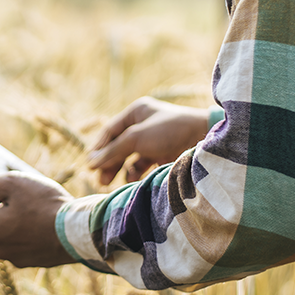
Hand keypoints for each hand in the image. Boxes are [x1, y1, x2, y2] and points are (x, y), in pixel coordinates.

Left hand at [0, 168, 75, 267]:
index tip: (10, 176)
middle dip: (7, 200)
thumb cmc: (44, 204)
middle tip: (29, 192)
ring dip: (19, 215)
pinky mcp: (32, 261)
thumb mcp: (11, 184)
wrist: (79, 232)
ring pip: (10, 227)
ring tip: (40, 207)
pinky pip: (25, 240)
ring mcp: (14, 257)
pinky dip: (31, 229)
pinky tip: (46, 221)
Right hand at [89, 97, 210, 185]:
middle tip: (101, 180)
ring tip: (111, 183)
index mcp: (136, 112)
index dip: (99, 148)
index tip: (90, 167)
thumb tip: (91, 163)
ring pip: (130, 156)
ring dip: (120, 169)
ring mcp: (154, 140)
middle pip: (118, 145)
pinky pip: (143, 164)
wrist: (204, 140)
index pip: (110, 131)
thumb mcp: (136, 138)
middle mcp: (144, 124)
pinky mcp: (164, 154)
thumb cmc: (169, 131)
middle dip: (108, 162)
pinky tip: (132, 180)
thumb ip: (112, 151)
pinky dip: (135, 172)